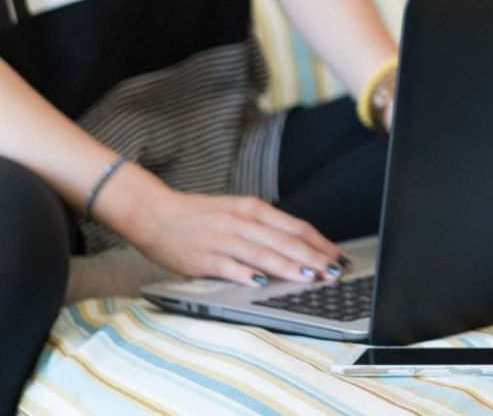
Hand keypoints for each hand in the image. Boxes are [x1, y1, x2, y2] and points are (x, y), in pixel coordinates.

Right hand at [99, 168, 347, 286]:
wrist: (155, 214)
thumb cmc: (199, 216)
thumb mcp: (236, 213)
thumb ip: (263, 227)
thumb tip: (296, 245)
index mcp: (252, 209)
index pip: (295, 227)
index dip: (320, 243)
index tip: (338, 257)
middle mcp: (242, 222)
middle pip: (285, 241)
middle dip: (314, 257)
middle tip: (335, 272)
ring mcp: (223, 240)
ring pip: (263, 253)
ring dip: (289, 267)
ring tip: (311, 278)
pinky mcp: (203, 258)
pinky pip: (229, 267)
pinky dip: (246, 275)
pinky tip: (262, 284)